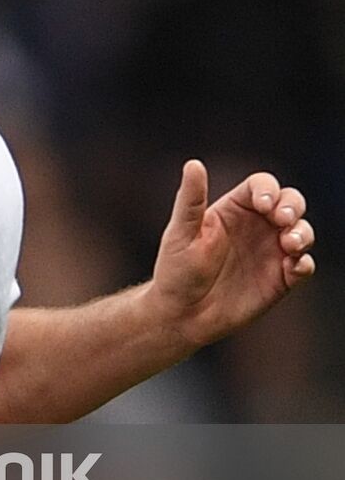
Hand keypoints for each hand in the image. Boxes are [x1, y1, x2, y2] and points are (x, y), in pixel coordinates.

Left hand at [146, 161, 314, 347]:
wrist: (182, 314)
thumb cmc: (176, 271)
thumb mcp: (181, 233)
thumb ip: (191, 199)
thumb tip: (193, 164)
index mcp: (233, 210)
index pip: (262, 186)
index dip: (269, 190)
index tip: (264, 205)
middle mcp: (257, 226)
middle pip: (290, 202)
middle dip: (293, 206)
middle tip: (283, 220)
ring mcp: (271, 252)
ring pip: (302, 231)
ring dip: (302, 233)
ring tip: (288, 244)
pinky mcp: (281, 278)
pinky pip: (303, 265)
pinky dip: (304, 263)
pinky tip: (294, 267)